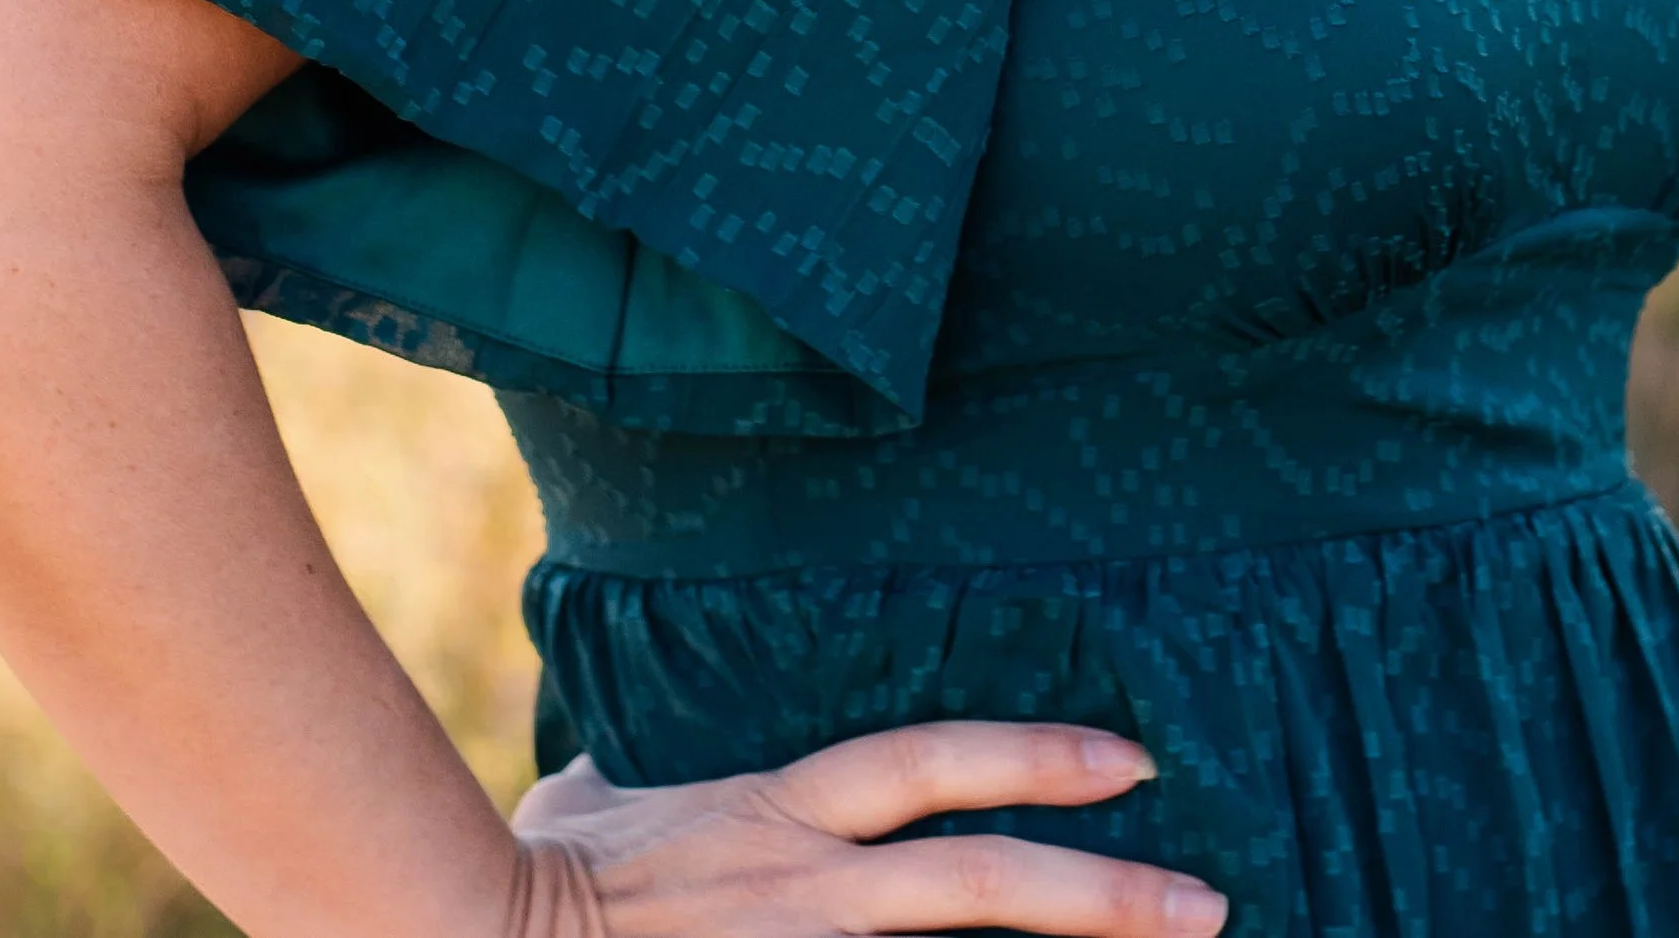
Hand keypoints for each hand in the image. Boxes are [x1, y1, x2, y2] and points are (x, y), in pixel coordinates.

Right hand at [506, 723, 1227, 937]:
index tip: (1130, 763)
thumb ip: (629, 787)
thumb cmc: (523, 876)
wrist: (468, 932)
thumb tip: (610, 771)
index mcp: (775, 812)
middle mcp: (804, 884)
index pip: (929, 766)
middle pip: (978, 879)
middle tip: (1210, 903)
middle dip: (1102, 893)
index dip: (1033, 758)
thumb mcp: (589, 807)